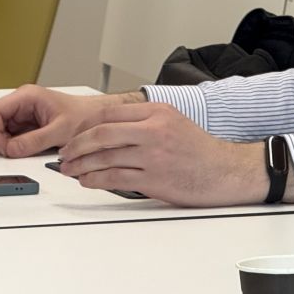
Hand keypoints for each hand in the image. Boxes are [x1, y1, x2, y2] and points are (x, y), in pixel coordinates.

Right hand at [0, 85, 136, 158]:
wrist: (99, 118)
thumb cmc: (86, 116)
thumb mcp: (62, 130)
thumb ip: (35, 140)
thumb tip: (11, 150)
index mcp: (27, 96)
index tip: (3, 148)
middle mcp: (21, 103)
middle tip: (11, 151)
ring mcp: (22, 115)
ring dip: (3, 144)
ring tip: (21, 151)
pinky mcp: (26, 126)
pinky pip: (8, 137)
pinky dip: (11, 146)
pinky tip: (25, 150)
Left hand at [57, 102, 268, 206]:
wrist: (227, 171)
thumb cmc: (202, 151)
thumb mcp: (176, 123)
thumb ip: (146, 122)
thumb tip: (112, 129)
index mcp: (159, 112)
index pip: (110, 113)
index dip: (86, 126)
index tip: (75, 135)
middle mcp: (155, 130)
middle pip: (101, 133)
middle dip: (76, 145)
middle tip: (65, 154)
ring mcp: (153, 155)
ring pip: (104, 157)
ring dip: (81, 165)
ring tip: (71, 170)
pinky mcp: (154, 179)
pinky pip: (114, 178)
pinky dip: (95, 180)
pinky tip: (88, 181)